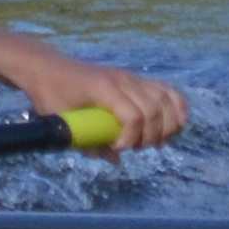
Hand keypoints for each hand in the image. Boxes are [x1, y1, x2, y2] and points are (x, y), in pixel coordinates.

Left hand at [23, 56, 188, 152]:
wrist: (49, 69)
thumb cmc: (51, 96)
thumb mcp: (63, 123)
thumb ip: (89, 144)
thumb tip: (117, 160)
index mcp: (103, 89)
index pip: (133, 115)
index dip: (130, 138)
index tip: (119, 148)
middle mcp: (123, 80)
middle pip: (154, 109)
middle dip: (150, 136)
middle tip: (135, 148)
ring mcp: (131, 77)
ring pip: (165, 98)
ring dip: (167, 124)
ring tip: (157, 142)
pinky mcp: (135, 79)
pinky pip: (166, 90)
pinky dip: (177, 106)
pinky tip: (179, 123)